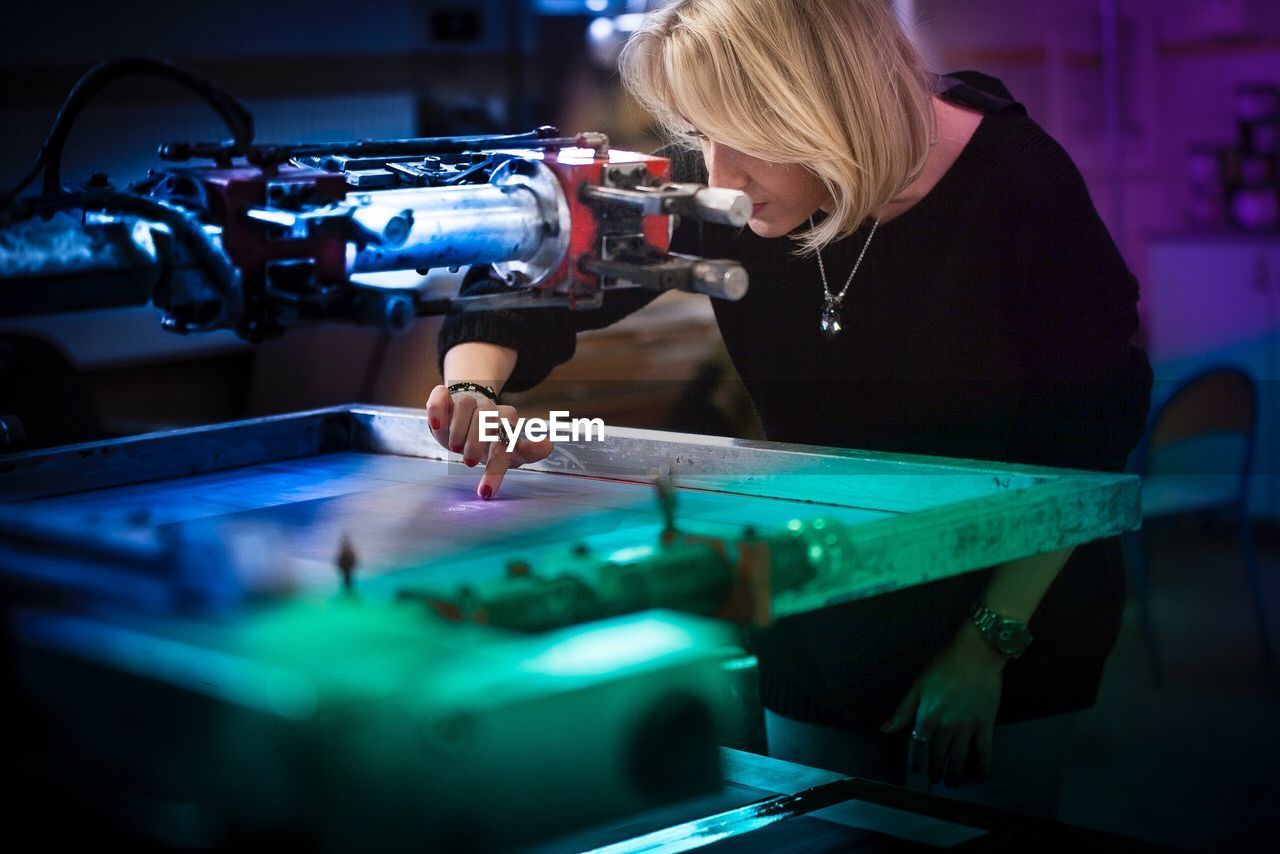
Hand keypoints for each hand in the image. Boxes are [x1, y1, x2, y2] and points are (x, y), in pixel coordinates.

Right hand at [425, 384, 552, 499]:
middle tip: (468, 461)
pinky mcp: (445, 398)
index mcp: (507, 422)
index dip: (496, 467)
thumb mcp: (509, 452)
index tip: (485, 492)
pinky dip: (437, 409)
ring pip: (466, 405)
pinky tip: (436, 424)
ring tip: (456, 448)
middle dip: (476, 443)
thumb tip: (549, 444)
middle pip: (486, 418)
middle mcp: (487, 409)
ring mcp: (466, 402)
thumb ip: (527, 451)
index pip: (507, 440)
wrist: (465, 421)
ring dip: (459, 430)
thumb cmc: (490, 442)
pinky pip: (440, 395)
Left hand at [881, 626, 1005, 787]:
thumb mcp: (918, 685)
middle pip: (939, 754)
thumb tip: (886, 729)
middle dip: (935, 770)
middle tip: (935, 781)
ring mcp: (967, 728)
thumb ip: (903, 710)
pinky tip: (980, 777)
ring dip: (954, 773)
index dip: (916, 760)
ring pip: (959, 757)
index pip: (918, 745)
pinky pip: (984, 751)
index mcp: (927, 717)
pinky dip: (982, 766)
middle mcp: (946, 727)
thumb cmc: (944, 666)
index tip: (915, 771)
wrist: (975, 656)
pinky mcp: (985, 725)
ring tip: (952, 784)